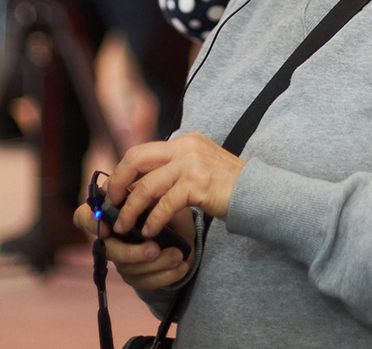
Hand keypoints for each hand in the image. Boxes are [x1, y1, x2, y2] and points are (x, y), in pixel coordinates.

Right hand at [72, 201, 195, 291]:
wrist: (185, 234)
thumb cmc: (168, 210)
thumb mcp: (165, 198)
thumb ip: (154, 197)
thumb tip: (149, 196)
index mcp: (111, 212)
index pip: (83, 216)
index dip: (91, 224)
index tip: (108, 230)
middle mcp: (110, 237)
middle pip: (108, 250)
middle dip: (132, 252)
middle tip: (155, 249)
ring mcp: (121, 259)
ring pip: (129, 269)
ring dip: (156, 264)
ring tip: (178, 255)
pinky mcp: (135, 277)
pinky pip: (145, 283)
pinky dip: (165, 276)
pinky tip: (181, 267)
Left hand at [104, 133, 244, 239]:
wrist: (260, 195)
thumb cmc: (229, 189)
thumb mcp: (197, 171)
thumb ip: (172, 172)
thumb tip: (138, 187)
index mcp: (185, 140)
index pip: (142, 151)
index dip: (123, 172)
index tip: (114, 193)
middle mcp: (187, 146)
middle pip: (136, 158)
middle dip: (119, 183)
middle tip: (111, 205)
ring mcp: (193, 163)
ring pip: (147, 185)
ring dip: (132, 208)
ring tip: (124, 226)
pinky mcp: (199, 183)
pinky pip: (165, 203)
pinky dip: (153, 219)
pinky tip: (148, 231)